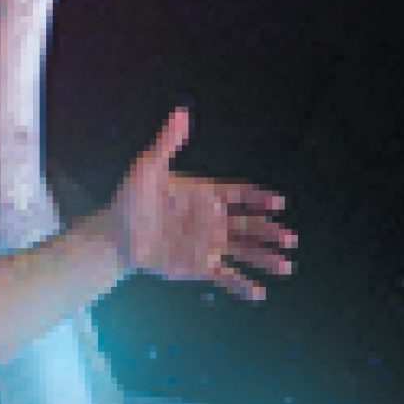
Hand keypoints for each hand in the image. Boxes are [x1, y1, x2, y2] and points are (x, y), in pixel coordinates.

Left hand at [106, 107, 294, 302]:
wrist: (115, 235)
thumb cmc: (131, 198)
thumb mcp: (147, 167)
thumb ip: (168, 142)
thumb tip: (181, 111)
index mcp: (206, 195)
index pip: (239, 195)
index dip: (258, 198)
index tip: (278, 202)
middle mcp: (212, 220)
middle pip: (248, 226)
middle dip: (269, 232)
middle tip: (289, 239)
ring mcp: (208, 245)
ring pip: (243, 252)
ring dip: (264, 259)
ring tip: (285, 266)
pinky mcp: (198, 267)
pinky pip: (224, 277)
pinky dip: (241, 285)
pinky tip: (258, 293)